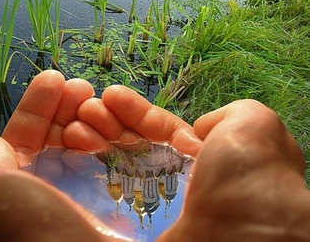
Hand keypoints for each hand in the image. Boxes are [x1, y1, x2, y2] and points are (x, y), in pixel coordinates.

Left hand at [0, 70, 124, 241]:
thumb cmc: (28, 230)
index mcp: (16, 190)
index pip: (25, 138)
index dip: (36, 106)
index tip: (55, 78)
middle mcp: (51, 194)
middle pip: (61, 137)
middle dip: (69, 107)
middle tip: (83, 89)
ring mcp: (87, 199)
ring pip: (91, 145)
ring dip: (94, 118)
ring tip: (99, 108)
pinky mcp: (120, 207)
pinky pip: (120, 161)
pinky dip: (121, 139)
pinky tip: (121, 126)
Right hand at [63, 86, 308, 241]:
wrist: (233, 236)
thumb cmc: (246, 181)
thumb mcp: (251, 127)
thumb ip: (228, 116)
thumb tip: (200, 131)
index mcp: (193, 162)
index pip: (153, 130)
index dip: (132, 111)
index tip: (110, 95)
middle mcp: (163, 183)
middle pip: (124, 144)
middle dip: (104, 119)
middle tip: (90, 109)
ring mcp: (137, 204)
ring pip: (104, 161)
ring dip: (87, 131)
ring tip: (81, 119)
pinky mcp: (116, 220)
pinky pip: (89, 184)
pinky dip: (83, 158)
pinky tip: (72, 136)